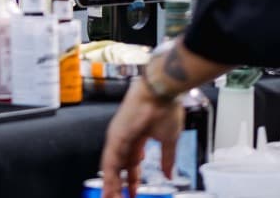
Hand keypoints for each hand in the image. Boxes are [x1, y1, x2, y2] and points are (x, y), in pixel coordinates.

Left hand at [101, 78, 184, 197]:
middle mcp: (125, 138)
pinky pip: (110, 161)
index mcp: (138, 138)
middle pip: (120, 167)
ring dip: (112, 184)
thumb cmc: (166, 108)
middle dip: (120, 185)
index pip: (132, 164)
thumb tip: (168, 175)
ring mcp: (119, 137)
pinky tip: (110, 189)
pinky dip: (110, 176)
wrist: (162, 91)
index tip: (133, 193)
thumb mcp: (169, 140)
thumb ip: (167, 159)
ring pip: (112, 166)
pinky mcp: (116, 136)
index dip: (133, 180)